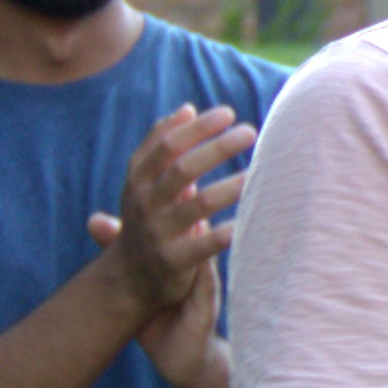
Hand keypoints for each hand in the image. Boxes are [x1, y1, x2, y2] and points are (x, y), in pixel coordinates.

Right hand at [96, 103, 254, 323]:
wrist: (128, 278)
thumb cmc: (145, 219)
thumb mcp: (142, 182)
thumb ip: (160, 146)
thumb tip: (186, 109)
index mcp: (137, 180)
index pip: (166, 145)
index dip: (197, 128)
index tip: (228, 114)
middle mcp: (144, 204)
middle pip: (182, 169)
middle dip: (218, 148)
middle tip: (250, 133)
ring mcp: (158, 233)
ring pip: (198, 205)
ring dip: (230, 187)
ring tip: (258, 173)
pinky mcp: (174, 262)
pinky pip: (206, 245)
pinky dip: (228, 232)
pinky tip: (249, 221)